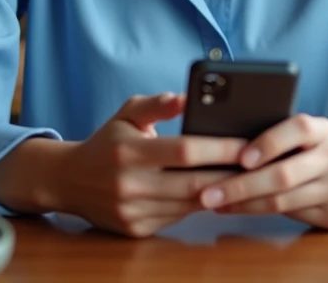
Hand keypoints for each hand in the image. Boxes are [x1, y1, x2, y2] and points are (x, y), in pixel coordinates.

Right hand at [55, 93, 247, 236]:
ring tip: (245, 179)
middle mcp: (130, 184)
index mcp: (129, 151)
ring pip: (189, 205)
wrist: (68, 181)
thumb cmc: (107, 142)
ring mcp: (132, 211)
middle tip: (258, 166)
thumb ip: (157, 105)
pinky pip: (178, 218)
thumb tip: (187, 97)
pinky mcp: (136, 230)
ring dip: (220, 193)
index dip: (220, 148)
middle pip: (193, 183)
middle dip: (230, 175)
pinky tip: (217, 193)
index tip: (248, 144)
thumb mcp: (127, 113)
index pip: (185, 150)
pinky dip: (199, 206)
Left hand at [198, 115, 327, 229]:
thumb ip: (277, 134)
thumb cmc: (316, 148)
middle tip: (208, 192)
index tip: (241, 157)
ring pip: (284, 200)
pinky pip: (291, 216)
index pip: (299, 129)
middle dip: (241, 185)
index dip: (269, 142)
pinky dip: (259, 213)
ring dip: (244, 204)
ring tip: (215, 202)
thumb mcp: (306, 133)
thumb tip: (223, 142)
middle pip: (285, 174)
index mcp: (325, 129)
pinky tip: (236, 209)